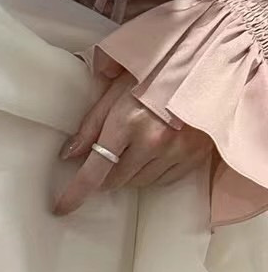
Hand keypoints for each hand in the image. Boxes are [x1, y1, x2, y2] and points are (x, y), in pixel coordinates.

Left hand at [54, 58, 212, 216]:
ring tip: (137, 147)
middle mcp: (152, 141)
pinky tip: (156, 152)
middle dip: (107, 174)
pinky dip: (153, 172)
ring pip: (139, 183)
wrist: (210, 63)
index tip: (62, 208)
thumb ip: (91, 124)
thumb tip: (69, 154)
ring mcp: (176, 151)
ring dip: (130, 173)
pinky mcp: (194, 156)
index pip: (94, 170)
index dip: (75, 193)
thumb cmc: (157, 71)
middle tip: (110, 155)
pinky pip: (164, 180)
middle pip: (116, 180)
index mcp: (127, 122)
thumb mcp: (117, 89)